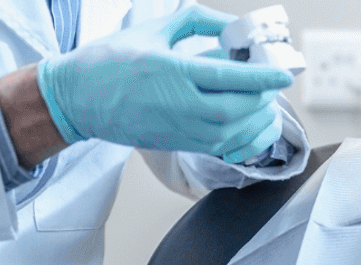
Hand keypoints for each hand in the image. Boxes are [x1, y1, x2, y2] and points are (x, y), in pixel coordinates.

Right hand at [37, 4, 293, 161]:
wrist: (77, 100)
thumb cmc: (109, 63)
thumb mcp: (152, 30)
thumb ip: (195, 21)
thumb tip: (229, 25)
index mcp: (173, 73)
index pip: (230, 78)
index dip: (262, 76)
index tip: (283, 73)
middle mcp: (180, 106)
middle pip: (238, 109)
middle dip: (262, 97)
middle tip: (272, 84)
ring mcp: (180, 129)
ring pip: (233, 132)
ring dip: (256, 120)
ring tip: (265, 103)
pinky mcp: (179, 144)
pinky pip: (222, 148)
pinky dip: (243, 139)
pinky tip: (251, 125)